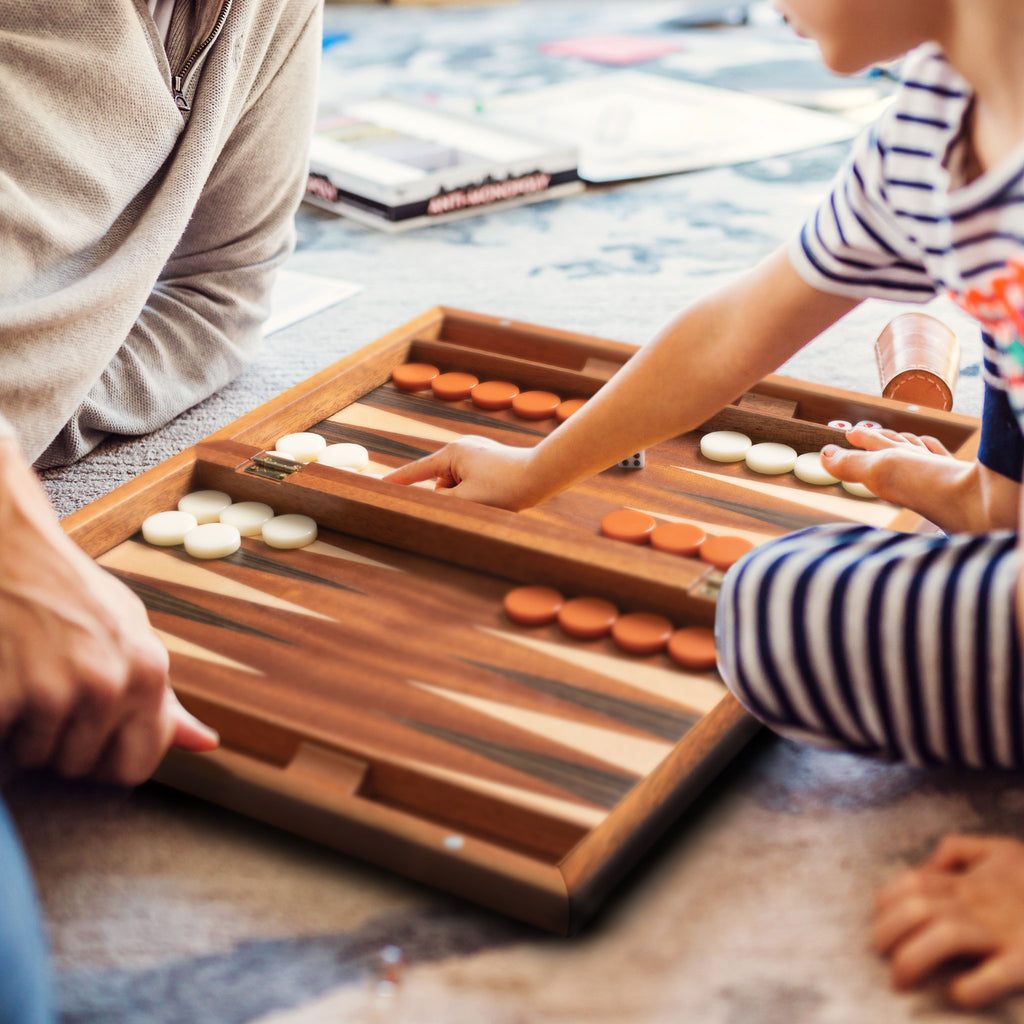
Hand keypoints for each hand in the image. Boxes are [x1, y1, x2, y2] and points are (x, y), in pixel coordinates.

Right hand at [0, 440, 217, 784]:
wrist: (10, 548)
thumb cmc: (70, 590)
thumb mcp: (131, 631)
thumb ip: (163, 695)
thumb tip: (205, 742)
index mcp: (149, 671)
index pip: (136, 765)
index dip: (107, 761)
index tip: (92, 739)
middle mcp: (111, 683)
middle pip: (82, 767)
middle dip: (61, 745)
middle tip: (51, 697)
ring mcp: (59, 689)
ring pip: (38, 758)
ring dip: (24, 732)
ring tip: (28, 681)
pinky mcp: (9, 693)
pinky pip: (0, 741)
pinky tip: (5, 682)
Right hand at [384, 435, 537, 509]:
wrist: (542, 474)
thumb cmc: (506, 485)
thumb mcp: (467, 499)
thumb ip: (441, 502)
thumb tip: (431, 501)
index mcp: (452, 453)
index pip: (416, 471)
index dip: (396, 481)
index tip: (378, 486)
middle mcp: (462, 449)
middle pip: (440, 483)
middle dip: (450, 497)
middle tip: (473, 502)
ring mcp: (476, 454)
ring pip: (457, 486)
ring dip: (466, 498)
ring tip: (490, 499)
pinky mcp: (488, 462)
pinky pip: (471, 483)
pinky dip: (477, 494)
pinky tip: (495, 496)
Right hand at [822, 425, 954, 499]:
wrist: (983, 503)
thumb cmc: (930, 487)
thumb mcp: (878, 473)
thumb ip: (850, 465)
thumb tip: (824, 454)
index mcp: (898, 454)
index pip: (874, 442)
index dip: (859, 438)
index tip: (847, 435)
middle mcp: (921, 458)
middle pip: (897, 442)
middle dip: (880, 437)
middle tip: (865, 434)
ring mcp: (942, 470)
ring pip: (922, 449)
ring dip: (907, 442)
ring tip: (900, 440)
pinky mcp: (961, 485)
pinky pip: (946, 462)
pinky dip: (935, 453)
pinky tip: (936, 455)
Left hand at [874, 834, 1023, 1008]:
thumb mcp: (1001, 850)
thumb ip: (959, 850)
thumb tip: (926, 866)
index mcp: (971, 881)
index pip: (911, 883)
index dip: (886, 904)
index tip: (881, 926)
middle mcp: (981, 902)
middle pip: (918, 908)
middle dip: (888, 933)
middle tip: (882, 957)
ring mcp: (1005, 931)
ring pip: (945, 935)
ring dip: (914, 958)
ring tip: (901, 980)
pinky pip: (998, 972)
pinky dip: (973, 985)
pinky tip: (957, 994)